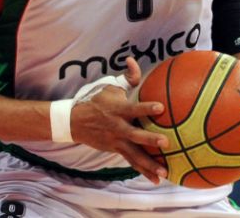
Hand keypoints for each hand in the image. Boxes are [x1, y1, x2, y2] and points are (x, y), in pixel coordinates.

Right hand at [69, 58, 168, 183]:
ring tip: (165, 172)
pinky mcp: (115, 149)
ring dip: (150, 164)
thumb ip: (126, 77)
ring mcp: (116, 141)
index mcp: (118, 110)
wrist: (74, 121)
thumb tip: (132, 60)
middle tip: (165, 142)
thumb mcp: (108, 86)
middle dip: (149, 139)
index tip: (161, 107)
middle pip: (136, 135)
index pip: (134, 109)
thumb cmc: (95, 100)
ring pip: (135, 154)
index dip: (147, 107)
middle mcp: (118, 127)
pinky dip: (143, 171)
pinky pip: (131, 161)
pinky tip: (156, 179)